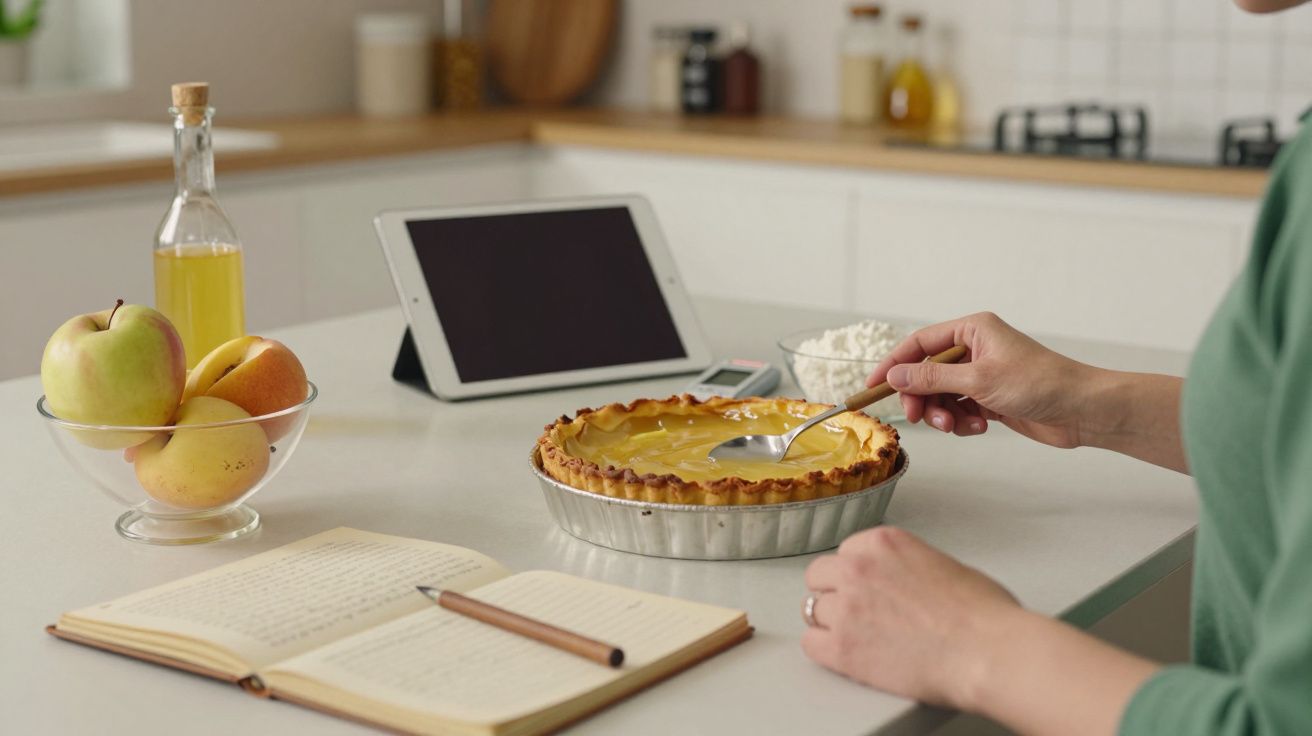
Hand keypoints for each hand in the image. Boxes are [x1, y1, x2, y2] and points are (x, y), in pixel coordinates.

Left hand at [801, 526, 1021, 708]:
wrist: (987, 651)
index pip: (845, 553)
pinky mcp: (841, 647)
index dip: (856, 575)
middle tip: (857, 613)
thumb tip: (901, 582)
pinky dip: (825, 650)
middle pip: (819, 577)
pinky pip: (810, 644)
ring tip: (859, 637)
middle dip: (835, 593)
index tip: (867, 589)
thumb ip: (906, 566)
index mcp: (882, 542)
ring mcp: (845, 607)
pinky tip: (848, 655)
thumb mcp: (942, 564)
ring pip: (812, 610)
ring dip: (831, 623)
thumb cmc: (982, 615)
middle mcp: (857, 568)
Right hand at [869, 312, 1096, 447]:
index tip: (873, 386)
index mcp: (972, 330)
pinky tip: (980, 427)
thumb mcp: (978, 379)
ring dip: (944, 414)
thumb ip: (932, 377)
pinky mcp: (991, 398)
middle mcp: (975, 349)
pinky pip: (960, 409)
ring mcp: (982, 374)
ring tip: (958, 426)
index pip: (919, 343)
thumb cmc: (1040, 383)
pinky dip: (963, 421)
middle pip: (927, 372)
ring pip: (942, 395)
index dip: (894, 364)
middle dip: (922, 397)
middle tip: (919, 417)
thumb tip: (895, 376)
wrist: (1081, 410)